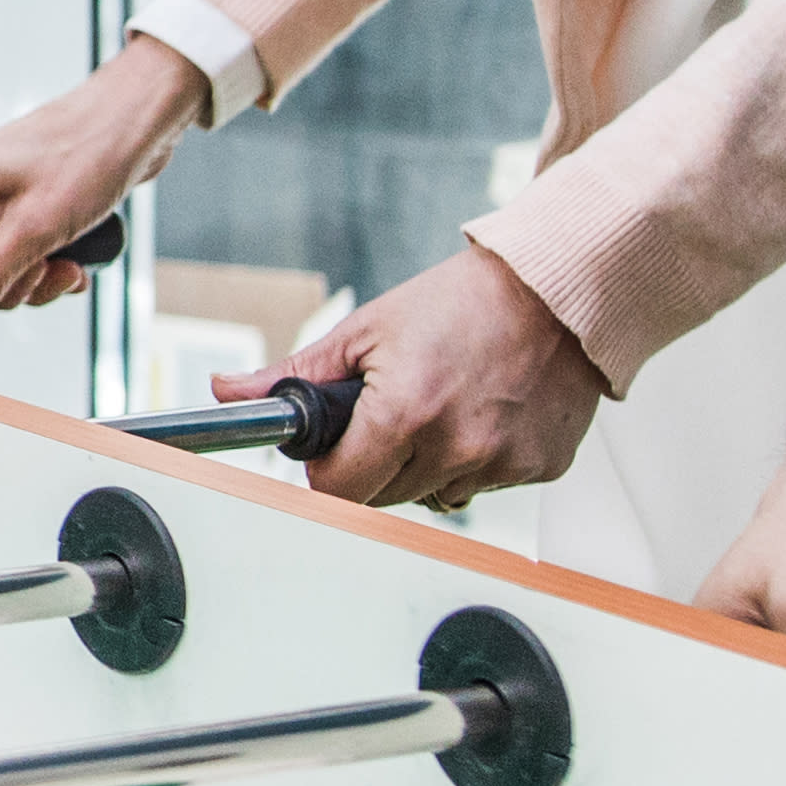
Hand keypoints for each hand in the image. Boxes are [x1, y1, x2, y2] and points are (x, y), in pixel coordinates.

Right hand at [0, 44, 209, 331]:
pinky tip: (75, 257)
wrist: (138, 122)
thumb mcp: (35, 229)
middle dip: (5, 283)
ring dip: (35, 278)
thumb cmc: (90, 150)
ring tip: (66, 261)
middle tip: (38, 269)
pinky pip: (22, 252)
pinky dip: (49, 264)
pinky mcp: (28, 205)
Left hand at [260, 248, 606, 512]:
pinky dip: (478, 459)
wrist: (556, 288)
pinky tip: (485, 411)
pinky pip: (487, 483)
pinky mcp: (542, 467)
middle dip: (376, 463)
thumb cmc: (464, 301)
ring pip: (437, 495)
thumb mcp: (368, 329)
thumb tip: (229, 390)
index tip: (336, 447)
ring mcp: (503, 462)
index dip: (328, 469)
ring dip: (428, 464)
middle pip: (385, 497)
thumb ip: (296, 372)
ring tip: (444, 405)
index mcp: (405, 415)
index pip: (339, 490)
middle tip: (393, 411)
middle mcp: (457, 448)